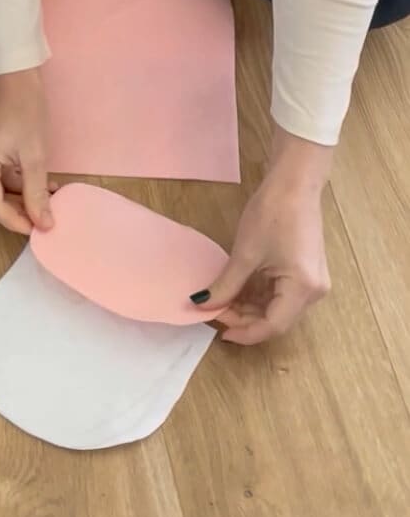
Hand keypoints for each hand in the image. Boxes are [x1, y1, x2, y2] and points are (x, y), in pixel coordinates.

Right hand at [0, 67, 54, 234]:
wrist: (16, 76)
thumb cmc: (25, 109)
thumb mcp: (34, 154)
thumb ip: (37, 192)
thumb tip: (44, 223)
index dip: (16, 221)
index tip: (39, 228)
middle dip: (17, 212)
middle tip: (43, 217)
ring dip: (19, 198)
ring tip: (47, 198)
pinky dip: (15, 183)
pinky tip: (39, 184)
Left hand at [191, 128, 332, 344]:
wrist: (295, 183)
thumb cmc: (272, 214)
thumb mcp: (245, 254)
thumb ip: (226, 285)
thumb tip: (203, 305)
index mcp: (303, 289)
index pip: (273, 326)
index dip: (244, 332)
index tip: (219, 330)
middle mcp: (314, 292)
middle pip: (277, 319)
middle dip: (245, 319)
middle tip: (215, 311)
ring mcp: (313, 283)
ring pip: (279, 308)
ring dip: (250, 308)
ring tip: (223, 301)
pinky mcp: (307, 273)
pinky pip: (282, 295)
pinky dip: (260, 296)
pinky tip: (238, 291)